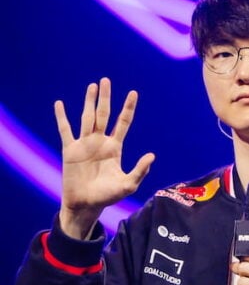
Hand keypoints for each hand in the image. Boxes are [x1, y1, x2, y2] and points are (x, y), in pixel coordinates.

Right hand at [56, 77, 154, 238]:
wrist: (86, 204)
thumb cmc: (108, 196)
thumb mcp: (128, 184)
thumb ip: (140, 170)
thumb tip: (152, 155)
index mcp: (115, 147)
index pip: (123, 122)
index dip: (128, 108)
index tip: (133, 93)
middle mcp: (100, 142)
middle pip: (104, 114)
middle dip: (105, 98)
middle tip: (106, 80)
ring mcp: (84, 144)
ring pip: (87, 118)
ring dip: (89, 102)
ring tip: (92, 86)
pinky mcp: (70, 150)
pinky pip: (65, 130)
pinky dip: (62, 117)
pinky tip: (60, 104)